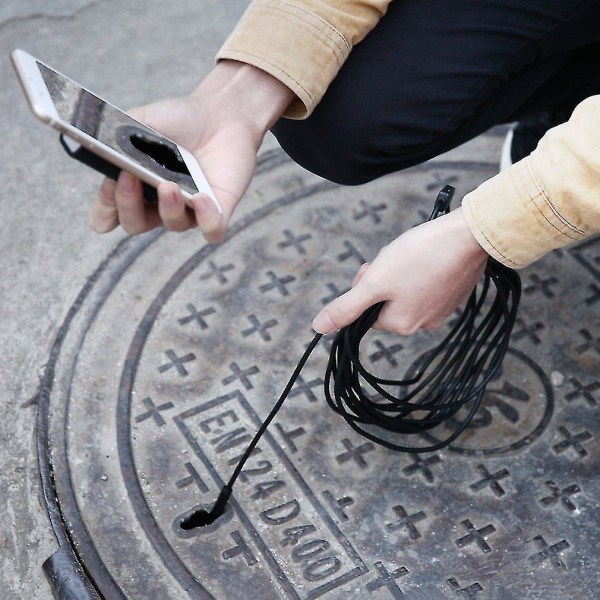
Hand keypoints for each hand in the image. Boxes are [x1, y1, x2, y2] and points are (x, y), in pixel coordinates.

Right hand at [91, 61, 293, 242]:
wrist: (221, 113)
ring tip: (168, 185)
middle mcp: (160, 204)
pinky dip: (206, 221)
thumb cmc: (181, 119)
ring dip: (168, 208)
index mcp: (136, 186)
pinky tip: (201, 199)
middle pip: (136, 224)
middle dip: (128, 206)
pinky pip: (212, 231)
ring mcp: (190, 210)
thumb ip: (120, 135)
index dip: (105, 208)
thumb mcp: (144, 121)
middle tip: (130, 178)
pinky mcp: (219, 211)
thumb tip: (105, 148)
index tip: (108, 185)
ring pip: (174, 225)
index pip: (111, 213)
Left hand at [312, 207, 488, 334]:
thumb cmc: (419, 256)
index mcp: (401, 325)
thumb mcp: (374, 281)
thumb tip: (320, 327)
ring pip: (406, 290)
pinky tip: (429, 255)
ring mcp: (442, 310)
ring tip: (414, 254)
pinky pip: (427, 284)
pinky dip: (422, 269)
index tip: (377, 268)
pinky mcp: (455, 293)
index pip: (367, 311)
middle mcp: (423, 324)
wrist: (468, 236)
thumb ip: (346, 307)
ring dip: (401, 272)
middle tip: (395, 258)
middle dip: (384, 278)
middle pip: (386, 301)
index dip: (366, 286)